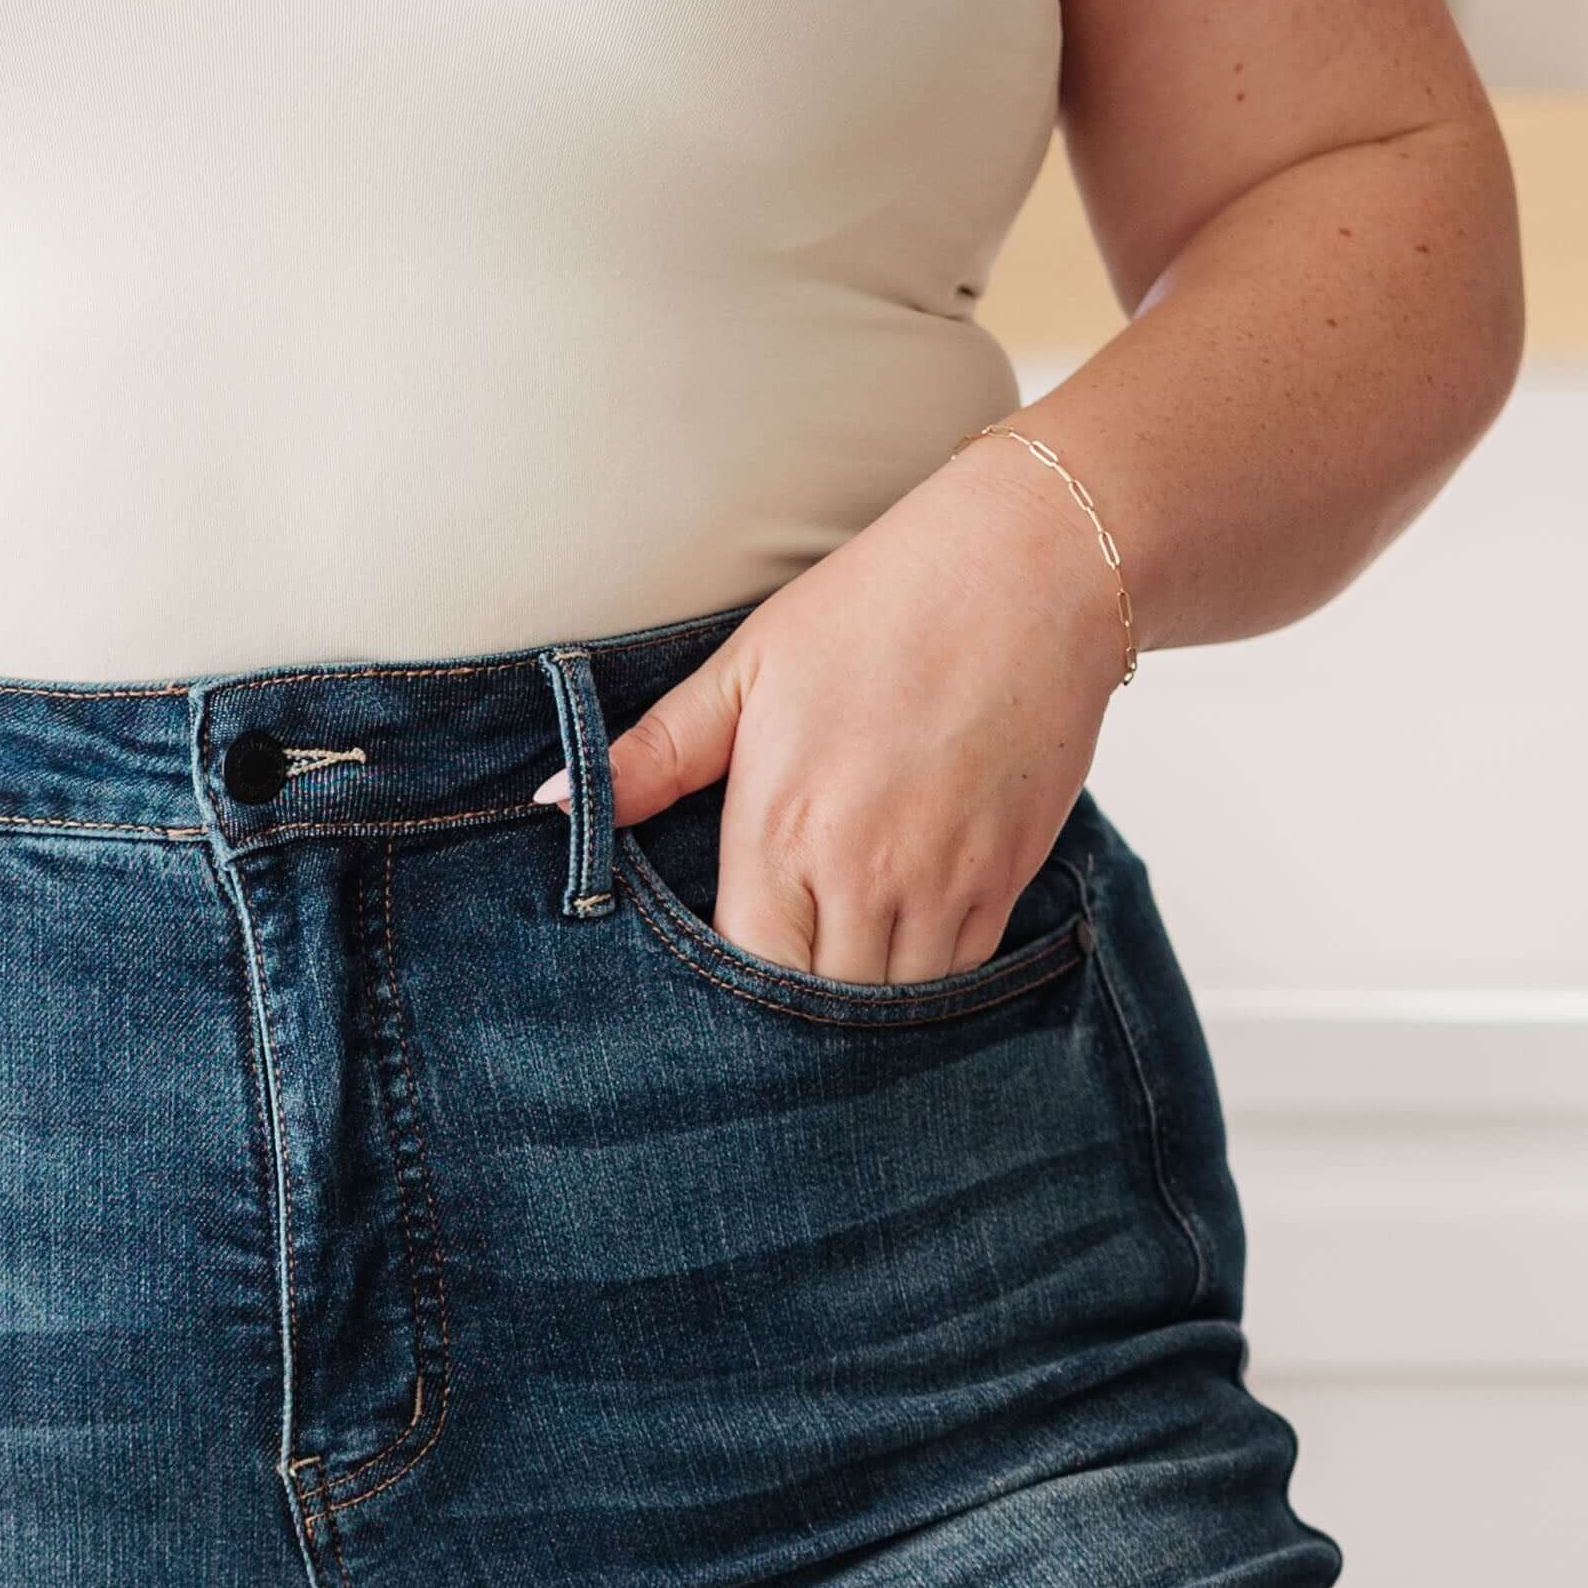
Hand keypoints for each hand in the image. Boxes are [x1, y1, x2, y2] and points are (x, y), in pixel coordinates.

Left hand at [559, 434, 1130, 982]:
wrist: (1033, 566)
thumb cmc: (876, 607)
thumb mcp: (748, 668)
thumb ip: (653, 753)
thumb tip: (553, 801)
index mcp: (783, 828)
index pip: (743, 972)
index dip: (729, 999)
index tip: (721, 990)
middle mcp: (863, 873)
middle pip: (816, 1009)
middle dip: (793, 1021)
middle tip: (774, 1012)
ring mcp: (942, 883)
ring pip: (891, 1006)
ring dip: (860, 1010)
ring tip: (835, 998)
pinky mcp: (1005, 879)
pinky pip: (959, 975)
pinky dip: (925, 985)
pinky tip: (900, 960)